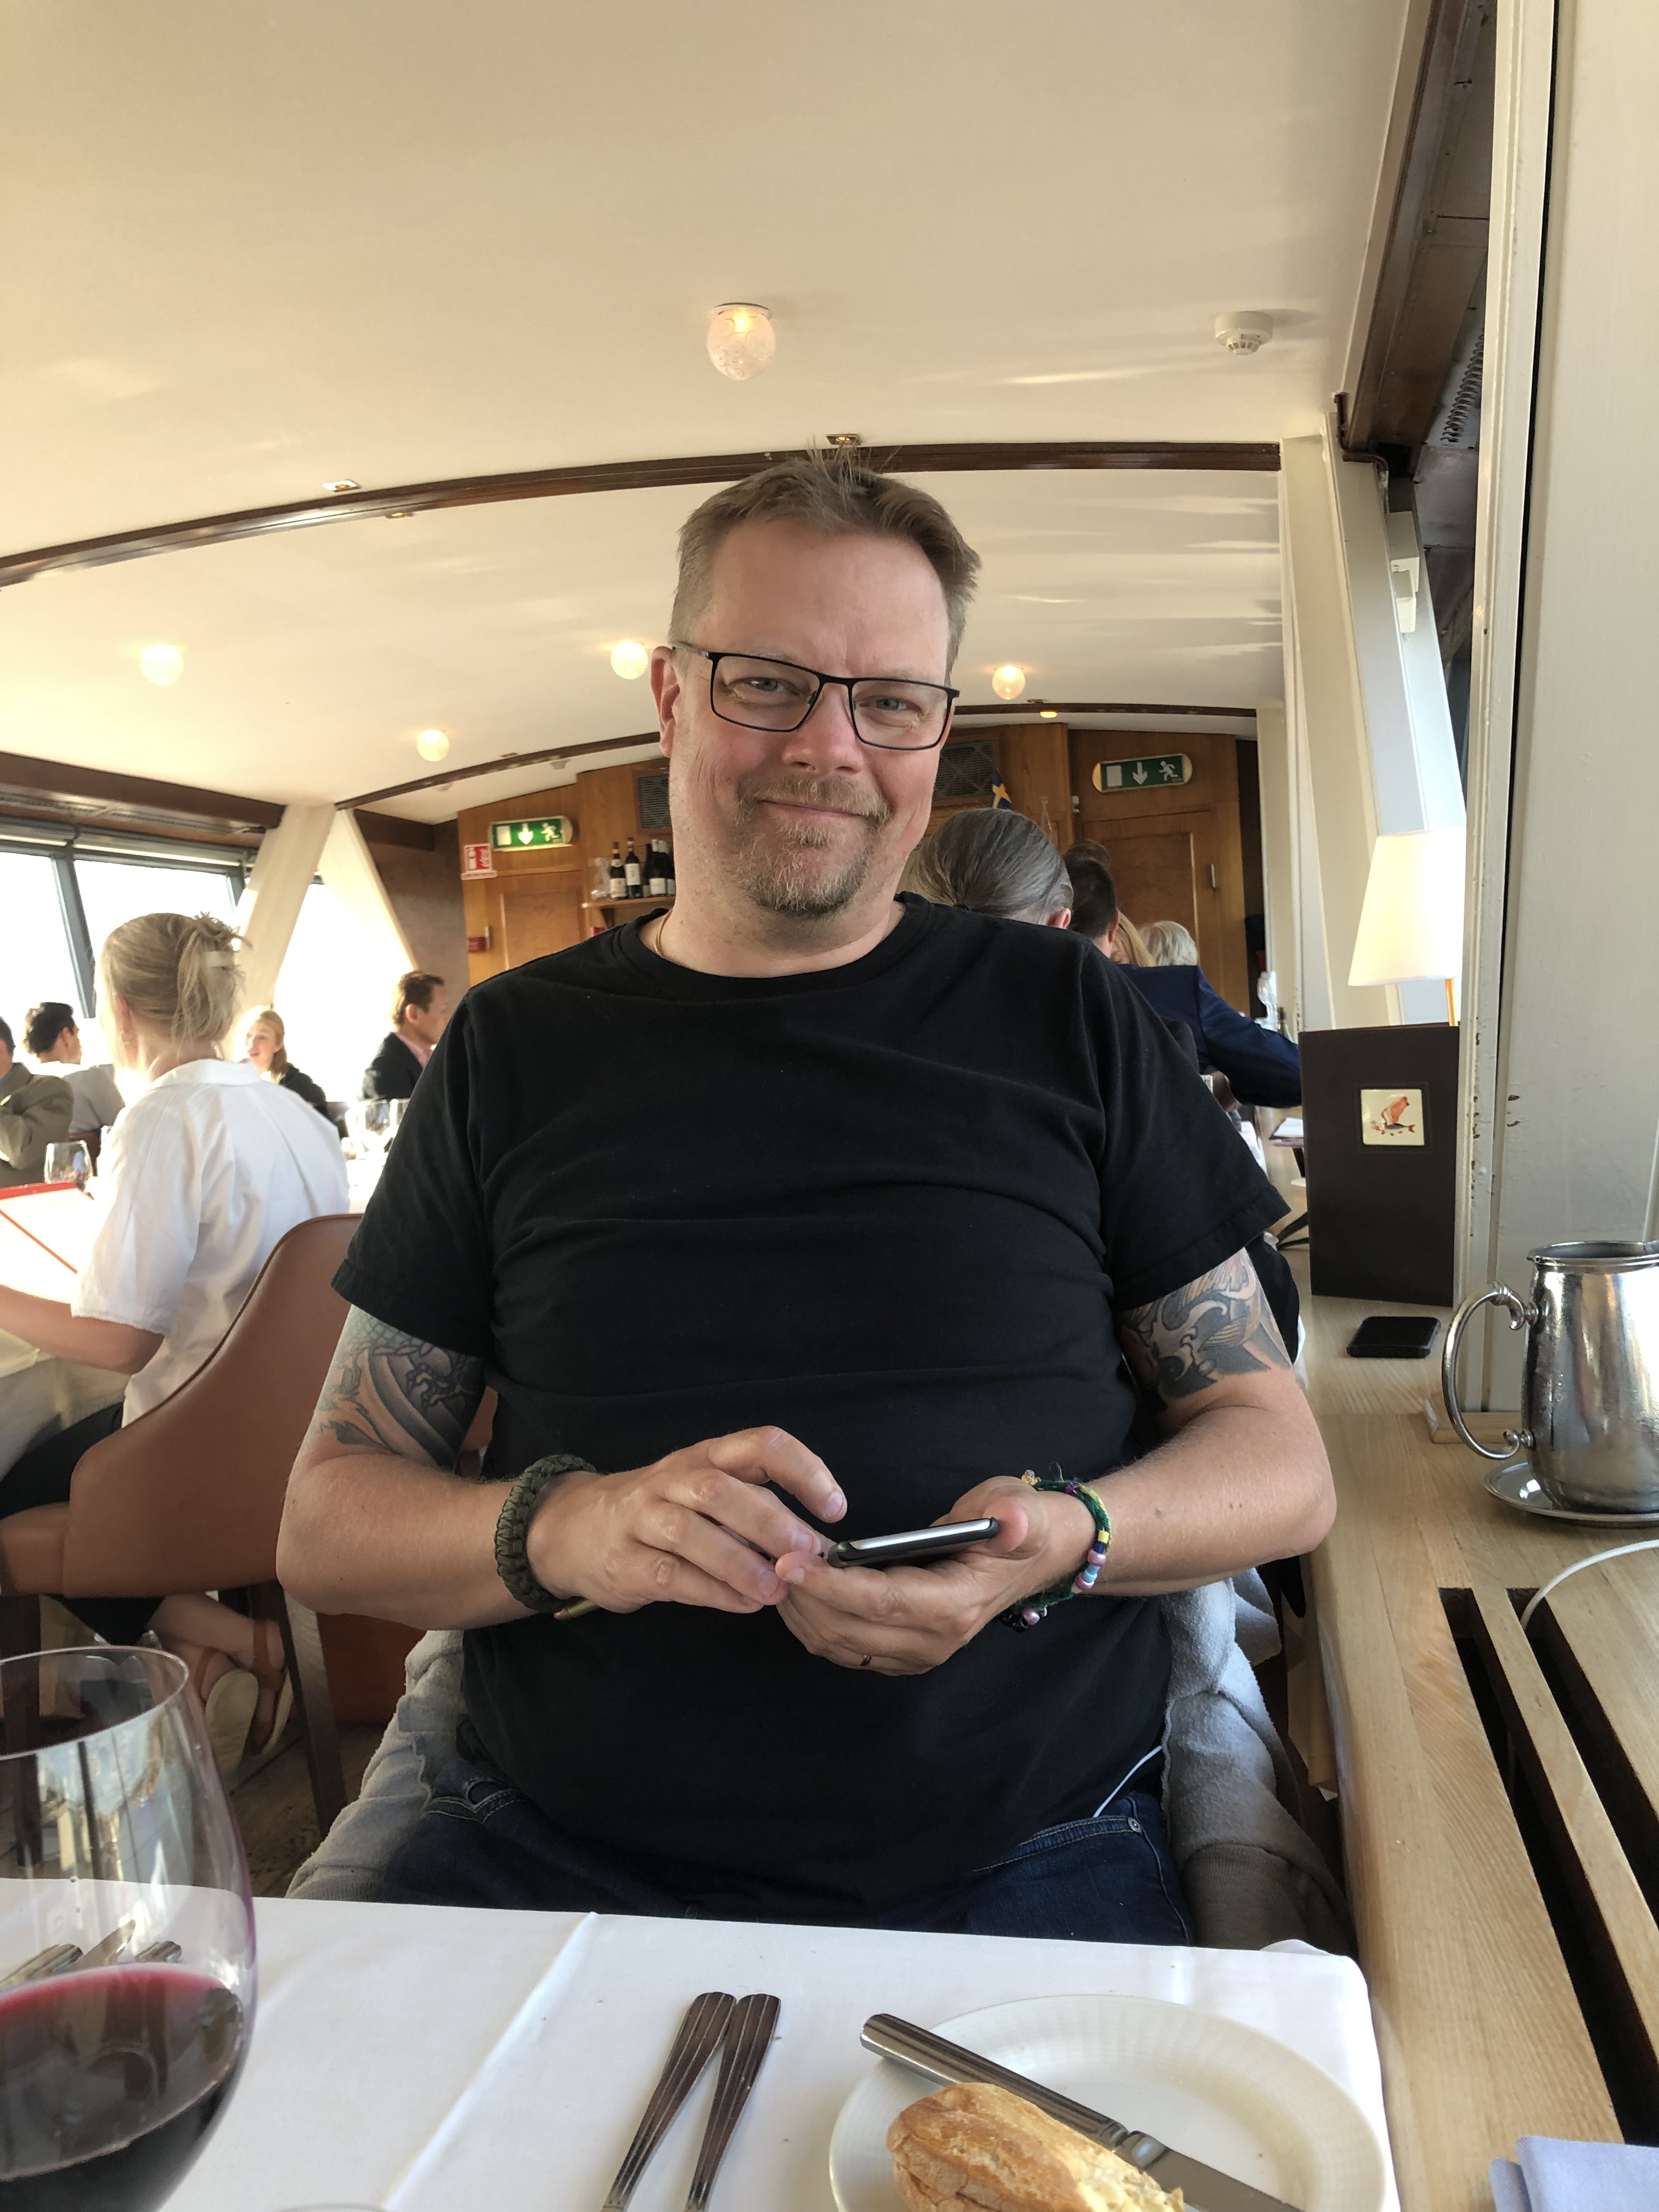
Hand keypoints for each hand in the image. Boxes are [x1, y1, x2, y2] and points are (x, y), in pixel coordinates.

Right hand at [524, 1426, 843, 1615]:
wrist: (573, 1529)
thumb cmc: (661, 1512)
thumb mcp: (706, 1495)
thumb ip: (755, 1511)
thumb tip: (816, 1547)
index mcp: (707, 1457)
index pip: (760, 1444)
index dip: (803, 1470)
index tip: (835, 1507)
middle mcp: (673, 1479)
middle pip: (721, 1489)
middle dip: (770, 1522)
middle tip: (807, 1555)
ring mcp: (642, 1518)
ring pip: (691, 1531)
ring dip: (740, 1562)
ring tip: (775, 1591)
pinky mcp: (624, 1560)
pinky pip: (668, 1574)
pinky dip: (710, 1590)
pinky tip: (742, 1604)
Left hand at [772, 1476, 1097, 1674]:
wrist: (1035, 1558)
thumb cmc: (1020, 1525)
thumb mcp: (1022, 1509)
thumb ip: (1014, 1518)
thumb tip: (1007, 1521)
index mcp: (957, 1605)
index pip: (883, 1603)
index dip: (833, 1586)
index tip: (791, 1561)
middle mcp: (935, 1641)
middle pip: (850, 1630)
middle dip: (802, 1596)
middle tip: (769, 1552)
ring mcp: (918, 1653)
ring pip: (838, 1644)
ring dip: (801, 1609)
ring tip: (776, 1566)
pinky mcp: (901, 1654)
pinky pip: (843, 1648)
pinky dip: (812, 1620)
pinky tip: (797, 1587)